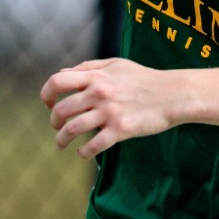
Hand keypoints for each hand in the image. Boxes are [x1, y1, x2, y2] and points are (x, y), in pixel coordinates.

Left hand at [39, 58, 181, 157]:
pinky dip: (83, 152)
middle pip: (61, 110)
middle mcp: (98, 93)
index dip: (46, 94)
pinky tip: (82, 153)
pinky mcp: (121, 130)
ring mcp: (109, 112)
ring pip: (72, 129)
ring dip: (61, 140)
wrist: (172, 94)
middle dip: (54, 121)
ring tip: (61, 144)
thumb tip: (62, 73)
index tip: (48, 104)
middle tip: (56, 127)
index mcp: (95, 76)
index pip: (57, 82)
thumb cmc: (144, 78)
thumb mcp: (115, 64)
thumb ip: (88, 67)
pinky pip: (94, 145)